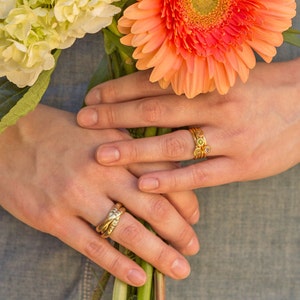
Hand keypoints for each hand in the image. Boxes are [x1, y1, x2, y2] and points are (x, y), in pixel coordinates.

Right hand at [0, 104, 198, 285]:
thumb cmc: (62, 133)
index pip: (165, 177)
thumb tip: (164, 170)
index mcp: (118, 148)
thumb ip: (132, 148)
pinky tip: (140, 276)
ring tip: (180, 268)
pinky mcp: (54, 218)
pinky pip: (93, 246)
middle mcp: (103, 173)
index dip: (186, 200)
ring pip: (128, 231)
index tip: (195, 218)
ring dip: (159, 253)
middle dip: (180, 231)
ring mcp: (78, 197)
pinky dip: (119, 264)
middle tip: (194, 247)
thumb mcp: (102, 130)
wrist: (10, 136)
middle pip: (154, 206)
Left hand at [77, 59, 299, 192]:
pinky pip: (199, 174)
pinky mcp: (241, 165)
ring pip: (172, 143)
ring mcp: (228, 136)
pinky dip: (171, 179)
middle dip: (116, 116)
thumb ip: (191, 89)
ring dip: (134, 149)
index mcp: (209, 83)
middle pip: (154, 110)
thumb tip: (149, 92)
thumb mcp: (226, 81)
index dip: (119, 91)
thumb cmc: (261, 92)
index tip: (92, 99)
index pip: (153, 84)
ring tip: (102, 156)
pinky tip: (145, 184)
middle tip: (84, 122)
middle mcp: (214, 106)